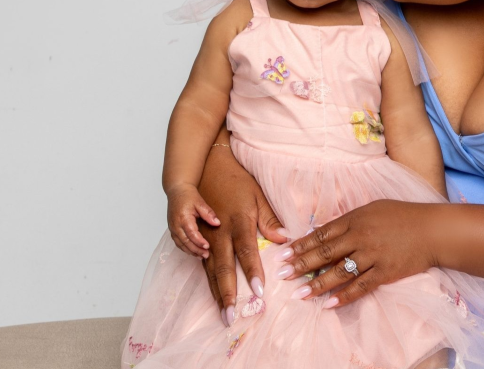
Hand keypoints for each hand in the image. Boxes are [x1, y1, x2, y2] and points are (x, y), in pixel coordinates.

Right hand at [165, 183, 218, 257]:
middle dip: (195, 250)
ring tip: (201, 256)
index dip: (199, 241)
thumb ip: (208, 214)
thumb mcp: (200, 202)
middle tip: (206, 255)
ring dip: (190, 251)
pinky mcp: (172, 230)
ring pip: (180, 244)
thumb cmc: (188, 196)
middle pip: (185, 242)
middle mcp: (175, 225)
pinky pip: (178, 242)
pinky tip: (193, 251)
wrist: (177, 191)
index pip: (191, 233)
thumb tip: (217, 223)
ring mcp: (172, 228)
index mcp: (183, 218)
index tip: (207, 246)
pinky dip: (185, 248)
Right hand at [195, 141, 286, 326]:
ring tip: (223, 314)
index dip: (252, 272)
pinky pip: (202, 264)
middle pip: (223, 268)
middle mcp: (219, 232)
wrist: (207, 166)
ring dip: (217, 294)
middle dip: (228, 294)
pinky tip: (214, 297)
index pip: (247, 251)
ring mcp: (206, 237)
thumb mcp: (257, 195)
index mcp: (238, 221)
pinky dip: (208, 282)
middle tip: (232, 317)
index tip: (260, 293)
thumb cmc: (236, 180)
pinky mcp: (199, 238)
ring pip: (210, 271)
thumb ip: (270, 219)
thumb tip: (285, 240)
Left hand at [280, 199, 439, 308]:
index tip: (283, 253)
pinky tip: (328, 304)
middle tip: (282, 274)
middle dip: (300, 264)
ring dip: (316, 284)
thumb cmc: (403, 216)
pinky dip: (344, 296)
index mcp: (355, 218)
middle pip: (325, 253)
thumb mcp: (373, 208)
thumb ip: (349, 219)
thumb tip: (324, 230)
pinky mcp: (385, 272)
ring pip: (338, 272)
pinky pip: (360, 286)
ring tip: (299, 294)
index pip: (321, 233)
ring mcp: (372, 255)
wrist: (432, 230)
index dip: (301, 244)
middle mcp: (360, 236)